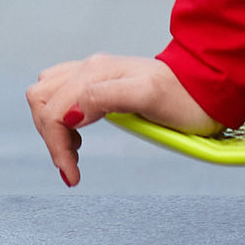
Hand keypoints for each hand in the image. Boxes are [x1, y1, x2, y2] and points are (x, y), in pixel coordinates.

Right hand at [25, 53, 216, 185]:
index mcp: (96, 72)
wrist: (203, 89)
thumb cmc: (182, 98)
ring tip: (75, 153)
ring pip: (46, 95)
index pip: (54, 110)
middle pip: (41, 99)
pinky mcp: (97, 83)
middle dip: (49, 136)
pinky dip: (60, 119)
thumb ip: (105, 98)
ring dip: (51, 127)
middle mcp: (89, 68)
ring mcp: (92, 74)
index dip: (56, 146)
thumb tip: (69, 112)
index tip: (72, 176)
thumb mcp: (147, 97)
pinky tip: (80, 136)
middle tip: (72, 165)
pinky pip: (60, 95)